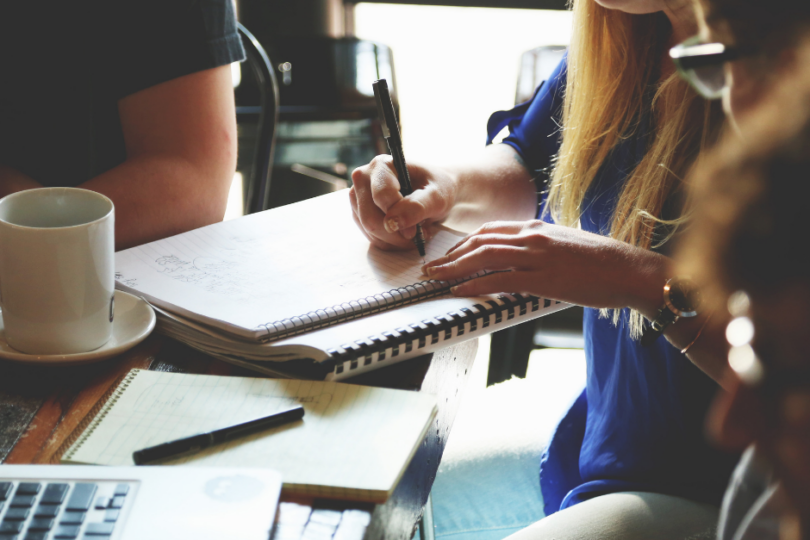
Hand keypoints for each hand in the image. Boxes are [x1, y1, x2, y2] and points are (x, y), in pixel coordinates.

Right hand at [349, 155, 456, 250]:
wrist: (434, 191)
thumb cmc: (437, 188)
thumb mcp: (438, 196)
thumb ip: (418, 206)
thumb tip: (393, 223)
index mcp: (382, 165)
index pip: (381, 196)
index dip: (399, 217)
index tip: (416, 230)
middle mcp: (364, 178)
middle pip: (370, 217)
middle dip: (395, 234)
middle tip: (417, 235)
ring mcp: (358, 196)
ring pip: (369, 230)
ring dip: (394, 240)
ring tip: (414, 233)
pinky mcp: (359, 212)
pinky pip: (370, 236)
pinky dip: (389, 242)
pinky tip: (404, 235)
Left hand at [422, 220, 668, 310]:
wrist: (629, 269)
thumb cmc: (601, 262)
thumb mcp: (565, 245)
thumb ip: (540, 248)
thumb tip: (522, 259)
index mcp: (536, 227)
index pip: (490, 230)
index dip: (464, 243)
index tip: (449, 255)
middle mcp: (532, 236)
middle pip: (480, 241)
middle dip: (451, 255)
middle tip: (431, 268)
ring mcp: (537, 256)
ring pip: (484, 257)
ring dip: (454, 269)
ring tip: (436, 279)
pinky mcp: (543, 278)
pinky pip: (500, 280)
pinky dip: (475, 285)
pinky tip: (460, 291)